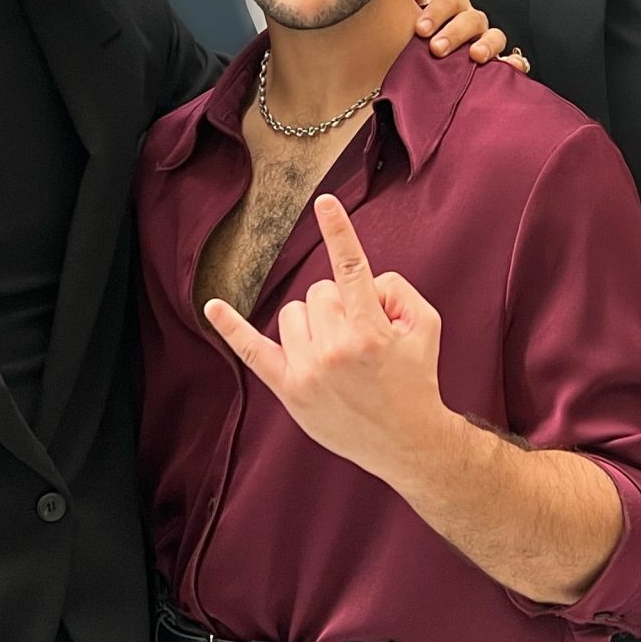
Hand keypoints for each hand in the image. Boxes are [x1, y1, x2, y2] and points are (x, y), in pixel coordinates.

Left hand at [202, 195, 455, 486]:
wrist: (405, 441)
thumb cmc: (416, 379)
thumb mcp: (427, 326)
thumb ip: (397, 290)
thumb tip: (362, 281)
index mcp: (370, 330)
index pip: (350, 269)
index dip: (339, 231)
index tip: (324, 201)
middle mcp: (335, 348)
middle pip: (319, 291)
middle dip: (339, 303)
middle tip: (361, 336)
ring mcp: (307, 370)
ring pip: (293, 313)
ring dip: (313, 322)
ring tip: (337, 352)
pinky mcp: (289, 388)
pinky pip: (253, 351)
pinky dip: (231, 328)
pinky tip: (213, 306)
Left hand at [405, 0, 528, 71]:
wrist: (420, 68)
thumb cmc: (419, 37)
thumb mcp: (409, 12)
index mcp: (454, 8)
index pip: (451, 1)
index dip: (437, 13)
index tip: (420, 29)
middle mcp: (473, 23)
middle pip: (473, 19)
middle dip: (455, 33)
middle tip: (436, 49)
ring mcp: (486, 43)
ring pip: (496, 37)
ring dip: (487, 45)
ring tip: (475, 56)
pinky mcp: (496, 66)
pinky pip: (512, 62)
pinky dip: (515, 63)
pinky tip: (511, 66)